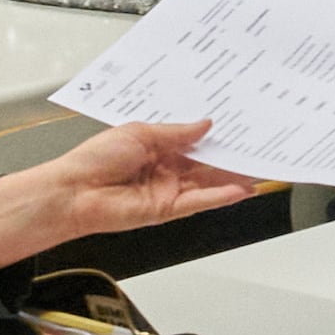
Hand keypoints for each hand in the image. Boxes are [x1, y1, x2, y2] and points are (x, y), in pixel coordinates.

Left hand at [0, 121, 267, 263]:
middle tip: (259, 149)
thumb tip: (205, 124)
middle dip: (232, 158)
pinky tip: (238, 190)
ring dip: (233, 179)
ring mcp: (168, 190)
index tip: (241, 128)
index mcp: (157, 146)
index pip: (195, 141)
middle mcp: (165, 168)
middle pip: (207, 164)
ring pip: (208, 184)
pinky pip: (199, 202)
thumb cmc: (94, 159)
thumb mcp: (140, 132)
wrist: (74, 191)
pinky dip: (219, 197)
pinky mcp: (167, 210)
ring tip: (259, 172)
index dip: (217, 136)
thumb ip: (177, 133)